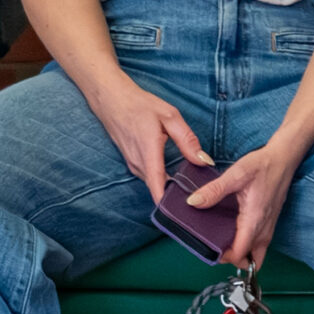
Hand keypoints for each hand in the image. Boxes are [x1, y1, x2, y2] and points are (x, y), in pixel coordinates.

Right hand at [81, 75, 211, 203]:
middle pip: (158, 188)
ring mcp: (132, 163)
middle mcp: (138, 162)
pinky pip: (148, 176)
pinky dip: (161, 179)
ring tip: (191, 189)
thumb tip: (203, 161)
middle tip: (201, 199)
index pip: (157, 185)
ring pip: (153, 182)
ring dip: (168, 187)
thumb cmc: (139, 105)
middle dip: (176, 196)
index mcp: (148, 151)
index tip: (183, 214)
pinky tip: (175, 176)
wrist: (110, 99)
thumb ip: (187, 140)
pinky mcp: (131, 162)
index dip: (168, 202)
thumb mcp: (169, 116)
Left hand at [189, 135, 301, 269]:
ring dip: (241, 255)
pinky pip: (259, 244)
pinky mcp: (269, 222)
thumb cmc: (262, 166)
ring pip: (256, 253)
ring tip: (221, 244)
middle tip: (214, 248)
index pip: (241, 252)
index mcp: (255, 220)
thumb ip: (214, 190)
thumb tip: (193, 203)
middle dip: (232, 259)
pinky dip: (248, 246)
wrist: (283, 159)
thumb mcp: (235, 175)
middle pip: (249, 258)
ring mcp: (269, 226)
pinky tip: (232, 234)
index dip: (226, 257)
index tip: (210, 250)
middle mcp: (264, 228)